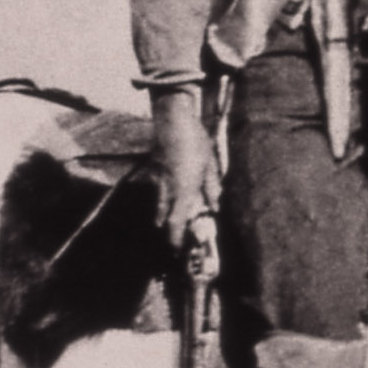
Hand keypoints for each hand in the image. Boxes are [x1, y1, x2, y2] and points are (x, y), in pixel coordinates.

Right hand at [149, 87, 220, 249]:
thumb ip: (212, 188)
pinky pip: (157, 190)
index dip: (176, 239)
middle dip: (170, 231)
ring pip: (159, 205)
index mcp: (184, 189)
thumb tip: (214, 207)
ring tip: (169, 222)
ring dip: (164, 216)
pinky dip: (162, 199)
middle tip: (176, 240)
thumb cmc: (195, 140)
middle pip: (164, 218)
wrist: (172, 117)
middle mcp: (168, 188)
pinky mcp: (153, 169)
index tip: (178, 250)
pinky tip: (169, 196)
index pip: (176, 222)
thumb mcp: (210, 164)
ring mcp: (158, 179)